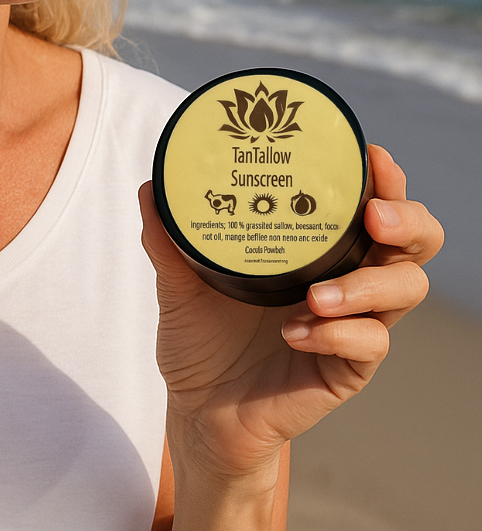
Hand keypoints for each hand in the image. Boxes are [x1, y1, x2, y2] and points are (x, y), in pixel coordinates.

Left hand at [138, 144, 442, 482]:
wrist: (197, 409)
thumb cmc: (200, 338)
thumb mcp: (179, 283)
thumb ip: (167, 238)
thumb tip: (150, 188)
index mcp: (313, 248)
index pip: (369, 204)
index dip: (383, 179)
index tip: (370, 155)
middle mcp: (344, 279)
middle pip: (413, 243)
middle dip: (406, 220)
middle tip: (373, 217)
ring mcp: (352, 325)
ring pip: (404, 290)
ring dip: (369, 284)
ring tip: (316, 294)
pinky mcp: (347, 369)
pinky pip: (369, 345)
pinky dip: (338, 334)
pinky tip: (296, 332)